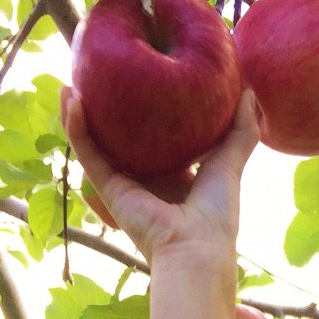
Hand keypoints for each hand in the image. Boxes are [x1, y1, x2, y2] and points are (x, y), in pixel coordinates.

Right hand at [61, 86, 258, 271]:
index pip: (156, 135)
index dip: (147, 107)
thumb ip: (240, 130)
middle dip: (106, 106)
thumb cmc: (217, 214)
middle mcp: (146, 176)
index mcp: (175, 173)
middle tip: (100, 70)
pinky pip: (87, 152)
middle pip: (120, 135)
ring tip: (71, 77)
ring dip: (79, 111)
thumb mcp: (231, 162)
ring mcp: (124, 182)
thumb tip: (249, 91)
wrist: (195, 249)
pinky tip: (69, 97)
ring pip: (95, 140)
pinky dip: (75, 126)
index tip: (140, 75)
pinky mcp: (107, 188)